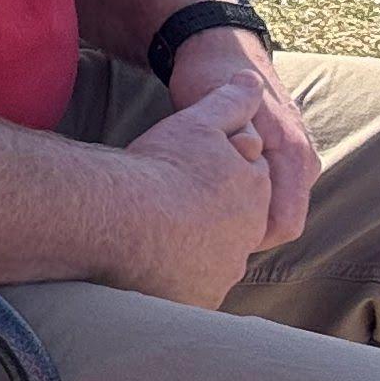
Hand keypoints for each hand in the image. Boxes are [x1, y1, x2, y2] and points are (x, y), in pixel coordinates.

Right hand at [113, 80, 276, 307]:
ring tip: (156, 234)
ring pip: (213, 259)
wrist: (125, 218)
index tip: (187, 172)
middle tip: (170, 203)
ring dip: (193, 249)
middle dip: (210, 216)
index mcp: (254, 193)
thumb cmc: (163, 167)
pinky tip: (149, 264)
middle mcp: (247, 237)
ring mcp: (224, 271)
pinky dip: (176, 279)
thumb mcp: (199, 120)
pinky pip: (191, 290)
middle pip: (232, 225)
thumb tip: (252, 81)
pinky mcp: (199, 299)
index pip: (245, 185)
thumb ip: (230, 102)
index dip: (216, 176)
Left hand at [163, 30, 316, 248]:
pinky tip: (212, 187)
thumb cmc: (209, 80)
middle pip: (277, 223)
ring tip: (203, 200)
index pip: (283, 226)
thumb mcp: (211, 116)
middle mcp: (303, 161)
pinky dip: (244, 198)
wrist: (218, 47)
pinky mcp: (285, 158)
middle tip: (199, 216)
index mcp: (293, 154)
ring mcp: (297, 160)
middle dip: (242, 227)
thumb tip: (244, 190)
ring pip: (272, 210)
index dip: (247, 237)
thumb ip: (233, 153)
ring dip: (242, 212)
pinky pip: (270, 195)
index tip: (209, 231)